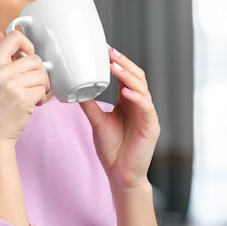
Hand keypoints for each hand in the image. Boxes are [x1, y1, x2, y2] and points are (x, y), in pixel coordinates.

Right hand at [0, 30, 49, 145]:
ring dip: (42, 85)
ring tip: (33, 95)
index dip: (27, 44)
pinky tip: (34, 103)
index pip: (15, 37)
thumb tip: (2, 34)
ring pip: (42, 74)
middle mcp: (1, 72)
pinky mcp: (23, 99)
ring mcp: (12, 85)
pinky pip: (43, 90)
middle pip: (35, 59)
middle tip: (33, 84)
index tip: (28, 55)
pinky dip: (42, 97)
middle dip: (39, 72)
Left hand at [79, 47, 160, 188]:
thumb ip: (89, 105)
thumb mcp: (96, 121)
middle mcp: (140, 104)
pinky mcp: (152, 126)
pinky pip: (146, 107)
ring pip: (142, 88)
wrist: (120, 175)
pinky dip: (137, 97)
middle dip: (123, 63)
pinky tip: (126, 91)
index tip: (104, 50)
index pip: (125, 76)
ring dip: (128, 76)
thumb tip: (74, 88)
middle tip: (109, 53)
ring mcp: (147, 114)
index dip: (117, 62)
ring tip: (115, 67)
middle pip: (136, 77)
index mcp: (128, 101)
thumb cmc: (112, 149)